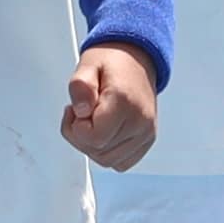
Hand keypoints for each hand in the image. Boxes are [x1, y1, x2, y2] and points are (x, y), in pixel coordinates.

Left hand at [60, 43, 158, 168]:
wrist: (137, 59)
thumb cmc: (112, 62)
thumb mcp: (87, 64)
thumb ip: (80, 86)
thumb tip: (81, 111)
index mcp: (124, 101)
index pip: (94, 138)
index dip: (76, 128)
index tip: (76, 110)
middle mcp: (140, 121)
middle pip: (99, 153)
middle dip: (80, 137)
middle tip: (81, 113)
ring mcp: (146, 132)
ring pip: (108, 161)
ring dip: (92, 146)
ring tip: (92, 121)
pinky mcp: (147, 140)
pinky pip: (121, 163)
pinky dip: (107, 153)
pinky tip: (104, 132)